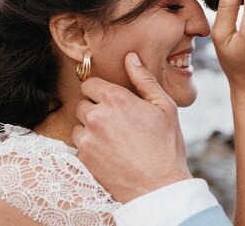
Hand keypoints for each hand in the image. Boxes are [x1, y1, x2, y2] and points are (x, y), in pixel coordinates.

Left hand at [72, 52, 190, 202]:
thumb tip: (131, 57)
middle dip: (95, 109)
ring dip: (90, 128)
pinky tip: (109, 152)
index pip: (90, 84)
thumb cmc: (165, 145)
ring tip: (113, 138)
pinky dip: (90, 147)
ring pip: (79, 125)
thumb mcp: (164, 106)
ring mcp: (87, 139)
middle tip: (116, 121)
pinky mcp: (83, 159)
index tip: (111, 100)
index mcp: (116, 99)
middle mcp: (97, 116)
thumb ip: (144, 79)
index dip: (100, 90)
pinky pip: (79, 145)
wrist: (158, 187)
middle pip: (82, 103)